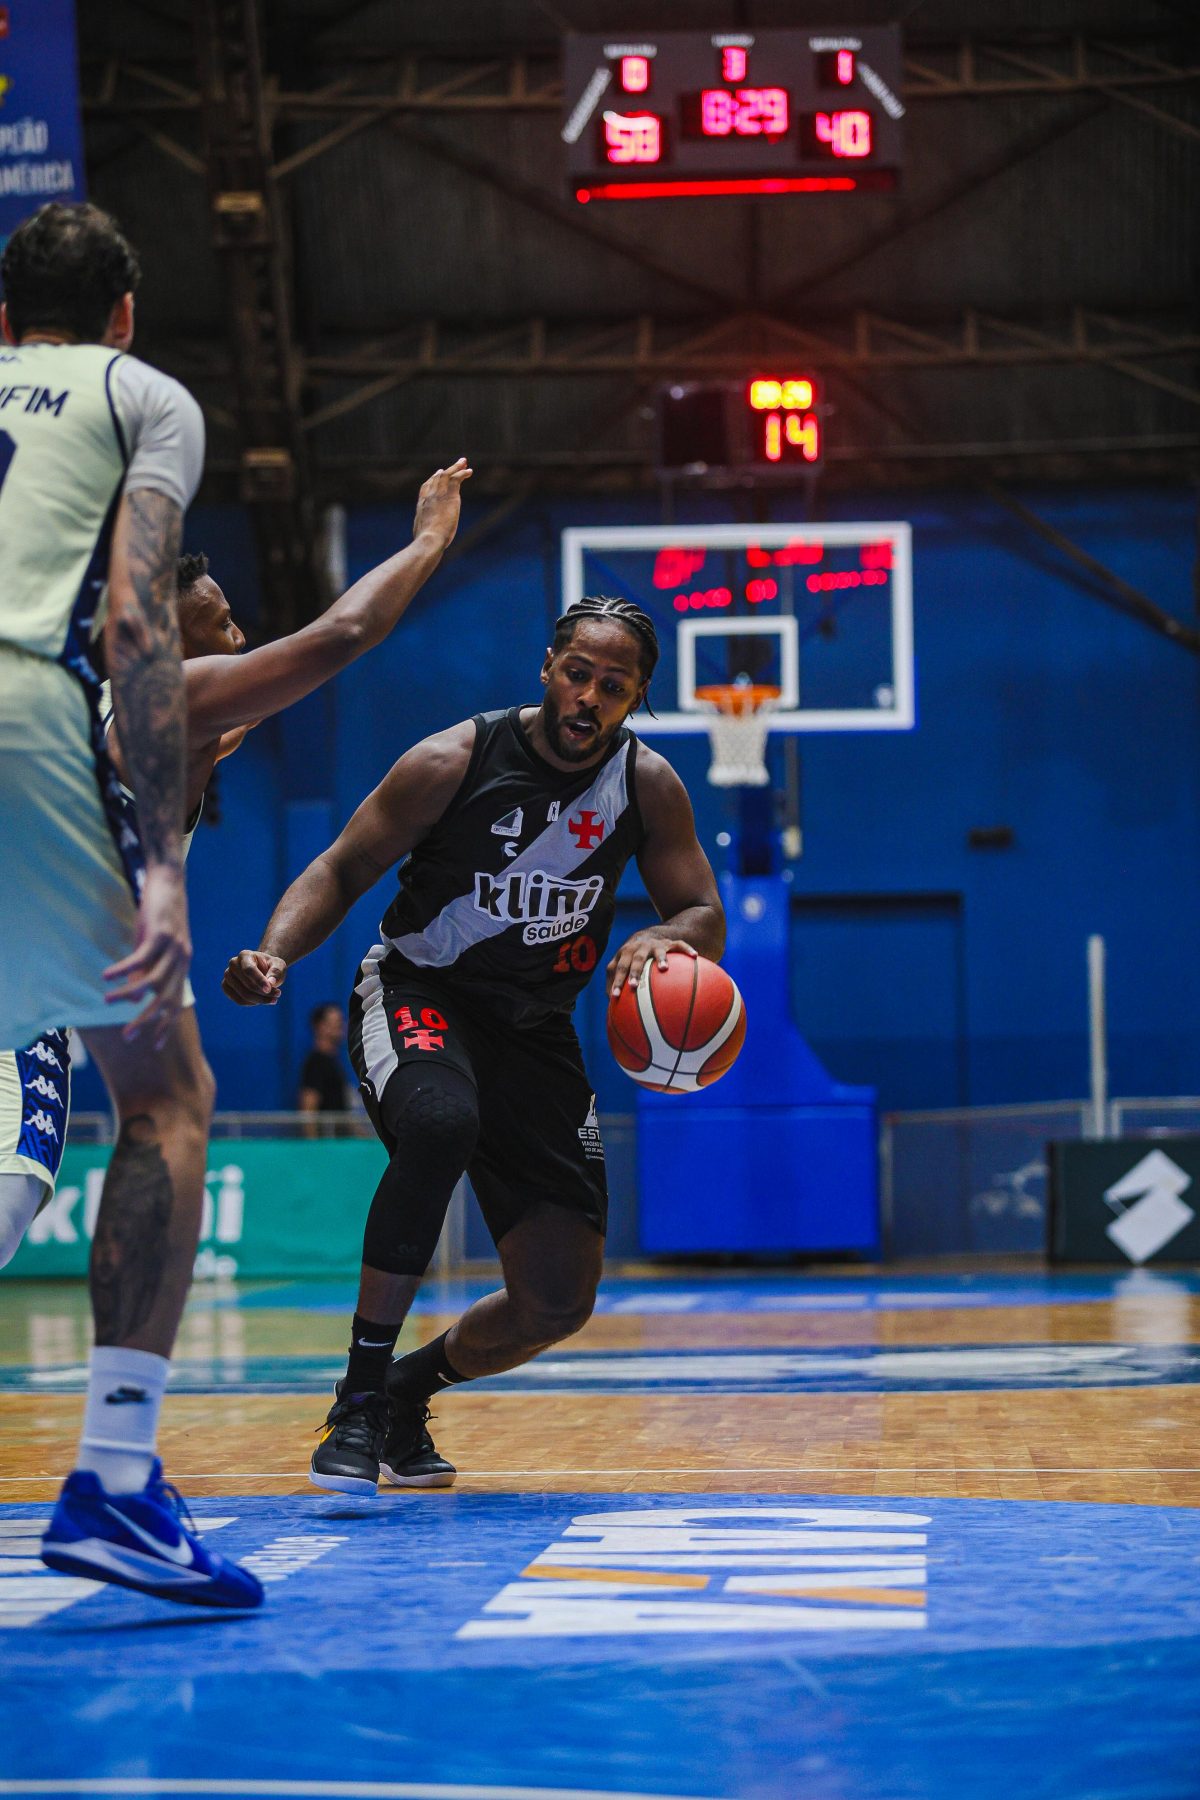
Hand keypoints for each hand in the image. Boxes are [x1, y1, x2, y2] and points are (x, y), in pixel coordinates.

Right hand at [103, 863, 191, 1047]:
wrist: (170, 882)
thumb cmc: (158, 916)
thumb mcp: (151, 948)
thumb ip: (145, 973)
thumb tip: (136, 999)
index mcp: (182, 967)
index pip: (175, 1001)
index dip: (166, 1024)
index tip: (156, 1045)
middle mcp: (182, 960)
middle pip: (165, 997)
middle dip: (147, 1020)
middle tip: (128, 1037)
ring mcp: (173, 948)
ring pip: (152, 980)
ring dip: (128, 993)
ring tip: (106, 1001)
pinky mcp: (161, 934)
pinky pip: (141, 958)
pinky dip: (123, 969)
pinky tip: (106, 976)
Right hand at [222, 949, 286, 1006]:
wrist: (262, 969)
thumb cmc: (271, 966)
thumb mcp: (279, 965)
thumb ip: (276, 972)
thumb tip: (271, 983)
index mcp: (245, 955)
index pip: (249, 970)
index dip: (259, 981)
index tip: (270, 989)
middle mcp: (233, 964)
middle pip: (247, 984)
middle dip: (264, 993)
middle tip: (278, 994)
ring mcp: (228, 976)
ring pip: (243, 994)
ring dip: (260, 1000)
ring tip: (273, 998)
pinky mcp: (226, 987)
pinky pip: (238, 1000)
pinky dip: (252, 1003)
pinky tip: (262, 1000)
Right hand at [412, 457, 472, 550]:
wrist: (429, 539)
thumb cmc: (425, 544)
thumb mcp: (420, 536)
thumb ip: (423, 534)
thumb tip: (423, 543)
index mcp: (421, 506)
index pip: (425, 487)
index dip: (432, 479)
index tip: (438, 473)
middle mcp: (429, 497)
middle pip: (436, 478)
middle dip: (445, 470)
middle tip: (453, 465)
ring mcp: (439, 495)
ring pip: (447, 475)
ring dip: (456, 467)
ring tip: (464, 462)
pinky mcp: (450, 496)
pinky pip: (457, 480)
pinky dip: (463, 474)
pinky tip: (469, 471)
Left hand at [607, 933, 696, 1000]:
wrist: (647, 936)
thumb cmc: (632, 960)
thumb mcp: (623, 968)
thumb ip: (616, 985)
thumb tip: (612, 1010)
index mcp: (626, 953)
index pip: (619, 968)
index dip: (616, 981)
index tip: (615, 996)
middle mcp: (640, 947)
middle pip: (636, 959)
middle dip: (635, 972)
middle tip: (633, 986)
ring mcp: (656, 944)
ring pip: (658, 950)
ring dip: (660, 958)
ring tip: (664, 968)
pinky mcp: (670, 943)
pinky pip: (680, 945)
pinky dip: (687, 949)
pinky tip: (695, 956)